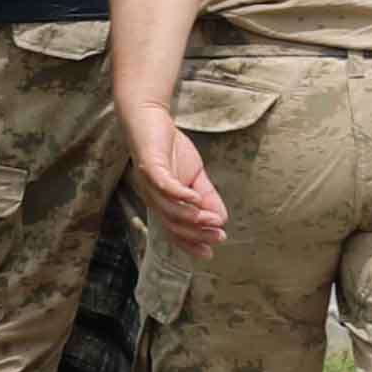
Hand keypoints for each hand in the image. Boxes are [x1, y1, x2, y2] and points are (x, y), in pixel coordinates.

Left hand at [125, 103, 231, 256]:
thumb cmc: (169, 147)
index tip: (210, 253)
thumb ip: (207, 196)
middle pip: (172, 224)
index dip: (191, 243)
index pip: (175, 230)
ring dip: (192, 217)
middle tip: (218, 237)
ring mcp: (150, 184)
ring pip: (170, 208)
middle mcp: (152, 198)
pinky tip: (196, 198)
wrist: (149, 119)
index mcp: (162, 202)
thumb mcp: (195, 175)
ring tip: (213, 221)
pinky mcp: (150, 167)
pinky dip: (181, 194)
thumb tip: (222, 218)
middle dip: (196, 234)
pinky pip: (165, 185)